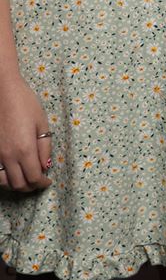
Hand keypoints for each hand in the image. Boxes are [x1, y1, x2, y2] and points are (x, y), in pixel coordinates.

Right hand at [0, 73, 52, 193]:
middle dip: (31, 187)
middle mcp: (8, 156)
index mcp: (25, 149)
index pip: (34, 178)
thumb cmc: (25, 103)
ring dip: (16, 185)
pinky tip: (11, 172)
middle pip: (19, 185)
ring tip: (26, 178)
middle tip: (39, 182)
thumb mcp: (42, 123)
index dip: (42, 184)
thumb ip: (45, 147)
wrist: (2, 92)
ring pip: (4, 183)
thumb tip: (45, 166)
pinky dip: (4, 179)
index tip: (48, 182)